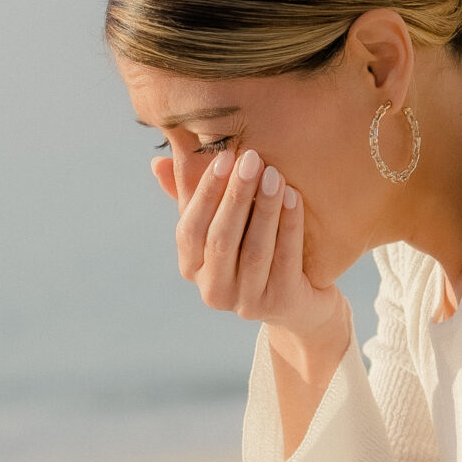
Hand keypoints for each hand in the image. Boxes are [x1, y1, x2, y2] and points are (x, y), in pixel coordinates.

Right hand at [156, 145, 349, 369]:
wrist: (303, 298)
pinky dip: (289, 225)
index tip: (224, 157)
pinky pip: (285, 259)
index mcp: (192, 268)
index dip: (206, 193)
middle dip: (236, 196)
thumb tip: (159, 162)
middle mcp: (214, 291)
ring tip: (275, 174)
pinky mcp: (281, 304)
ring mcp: (247, 302)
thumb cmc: (254, 247)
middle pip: (221, 240)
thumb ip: (192, 195)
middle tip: (252, 159)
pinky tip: (294, 196)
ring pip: (254, 250)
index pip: (189, 230)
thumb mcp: (223, 223)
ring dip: (264, 208)